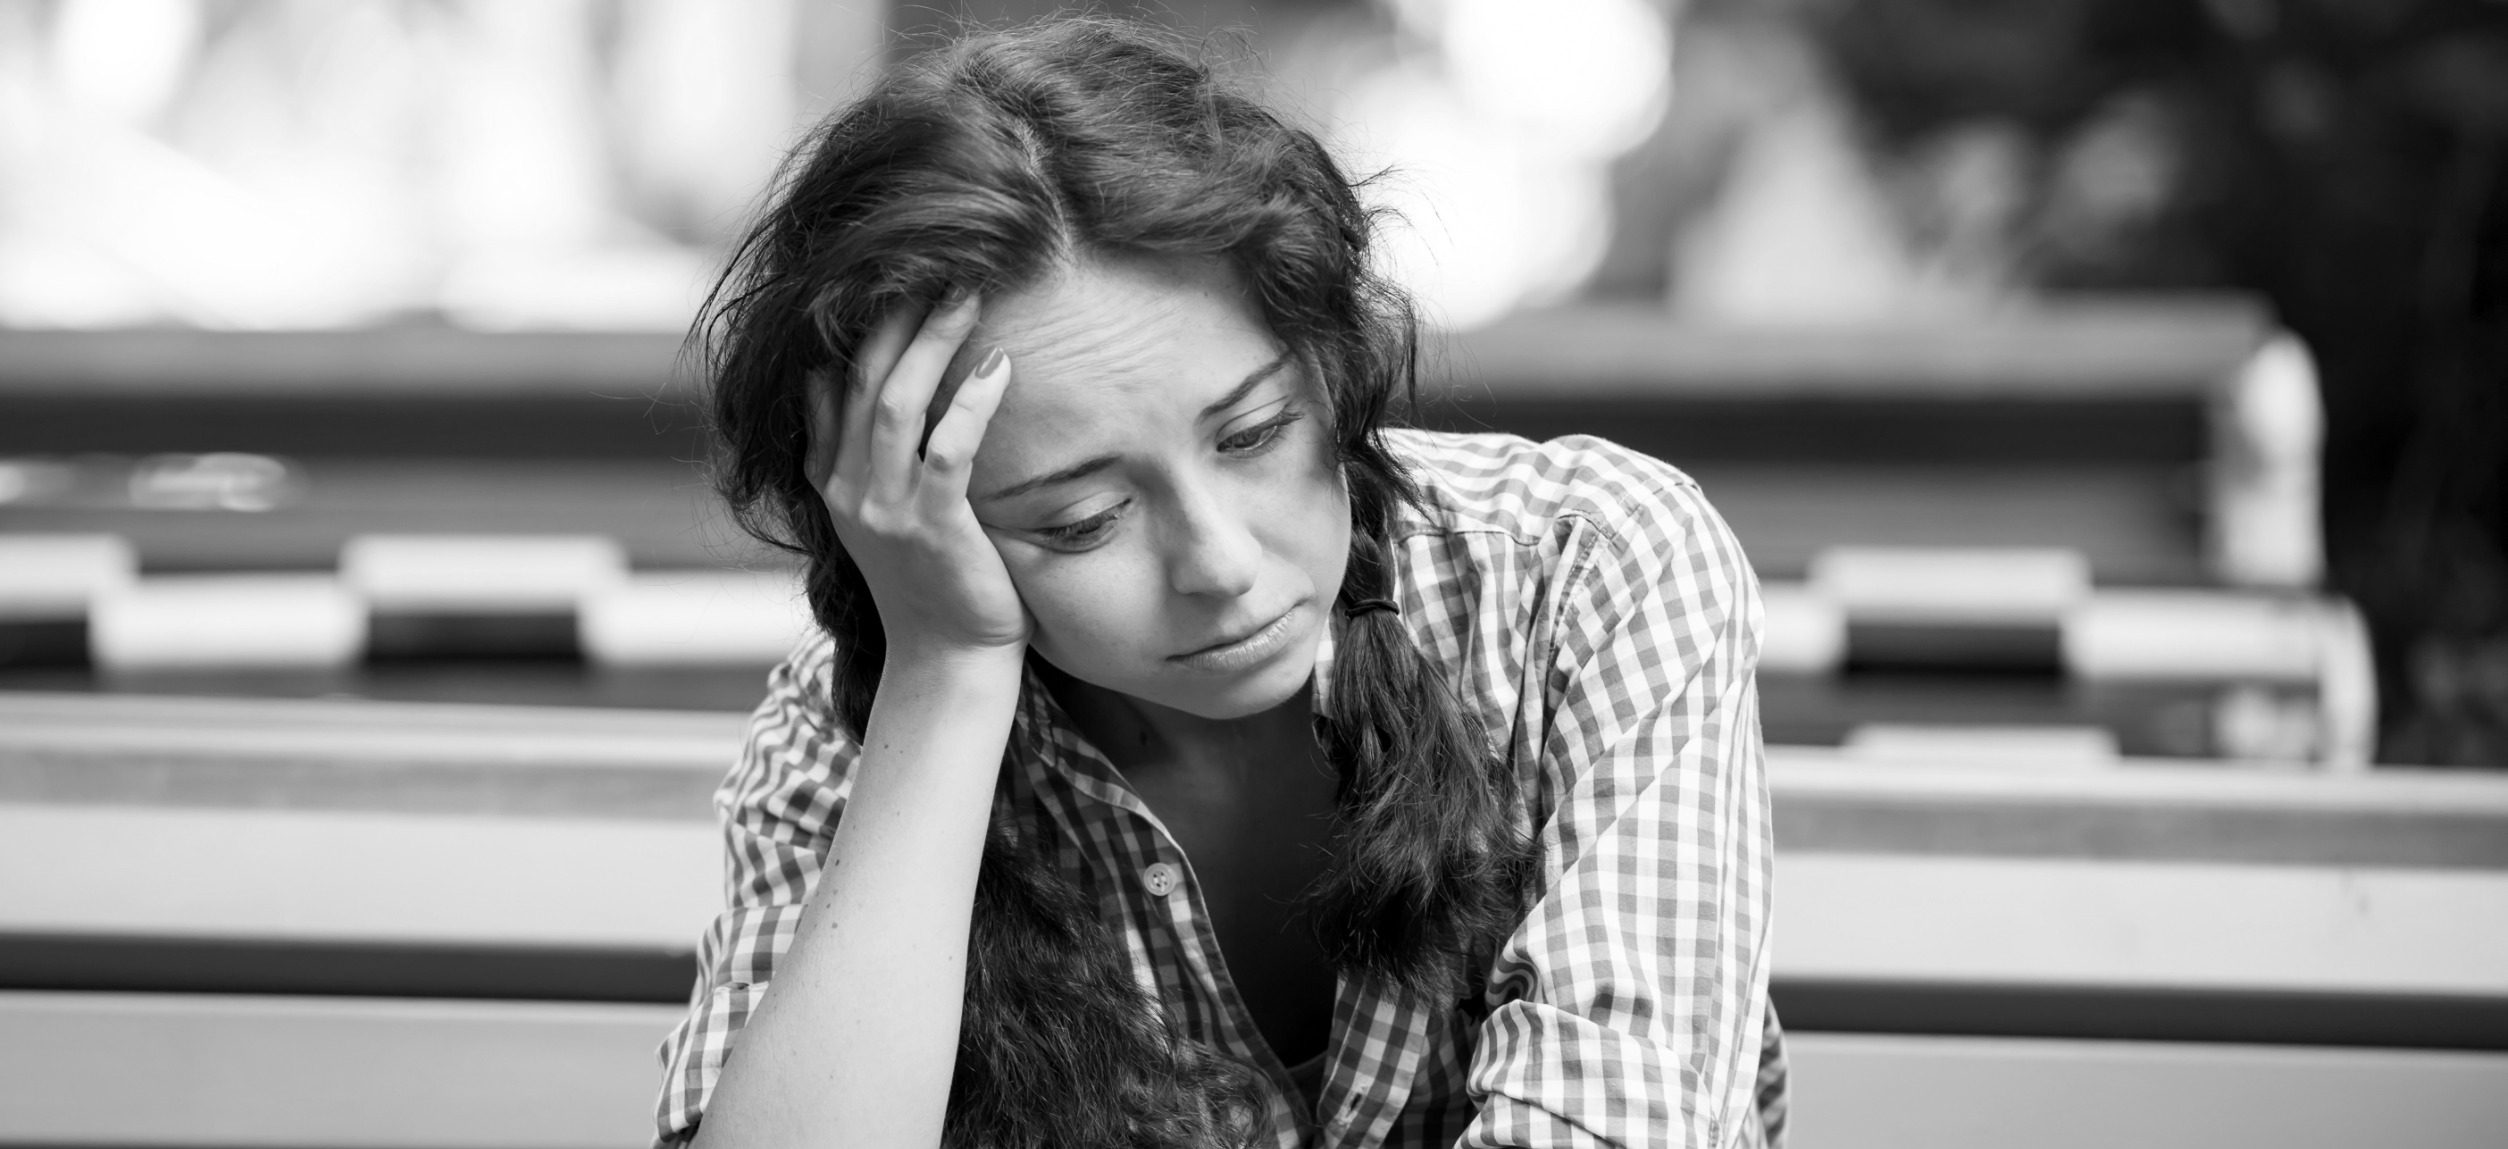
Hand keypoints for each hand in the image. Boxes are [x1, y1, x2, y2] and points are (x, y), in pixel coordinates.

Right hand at [806, 292, 1027, 657]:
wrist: (947, 659)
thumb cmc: (934, 576)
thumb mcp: (885, 505)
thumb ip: (868, 447)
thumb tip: (861, 373)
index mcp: (829, 474)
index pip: (828, 376)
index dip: (857, 318)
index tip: (894, 267)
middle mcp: (845, 486)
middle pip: (860, 375)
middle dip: (897, 311)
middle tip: (939, 258)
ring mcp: (883, 510)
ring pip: (895, 402)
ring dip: (932, 340)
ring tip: (968, 291)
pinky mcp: (931, 531)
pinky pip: (947, 452)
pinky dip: (972, 402)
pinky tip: (998, 365)